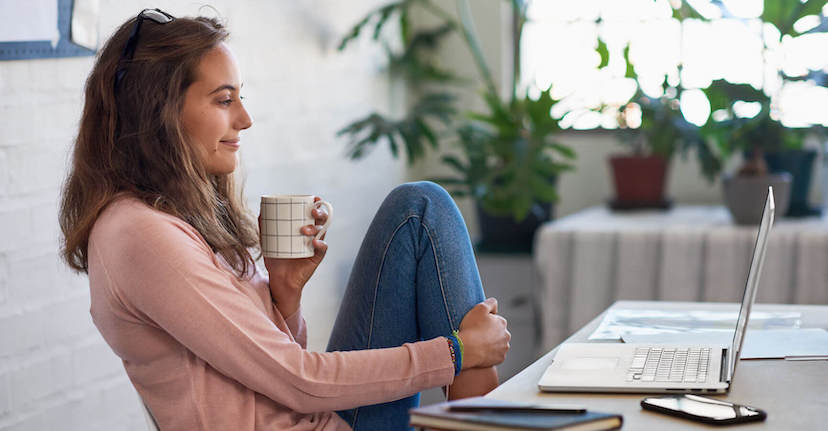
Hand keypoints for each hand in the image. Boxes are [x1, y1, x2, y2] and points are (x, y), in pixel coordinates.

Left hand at [260, 197, 328, 313]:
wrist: (279, 279)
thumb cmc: (276, 259)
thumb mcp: (268, 242)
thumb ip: (265, 228)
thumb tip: (260, 212)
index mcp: (304, 228)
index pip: (314, 213)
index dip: (317, 204)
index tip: (315, 198)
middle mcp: (312, 235)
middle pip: (322, 220)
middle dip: (320, 212)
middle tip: (311, 212)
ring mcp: (315, 246)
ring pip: (322, 232)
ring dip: (316, 228)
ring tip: (304, 230)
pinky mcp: (317, 257)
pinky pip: (323, 249)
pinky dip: (321, 244)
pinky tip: (315, 242)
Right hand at [457, 297, 509, 368]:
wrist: (467, 349)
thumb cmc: (471, 328)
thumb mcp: (479, 308)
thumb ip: (490, 302)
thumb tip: (495, 304)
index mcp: (502, 322)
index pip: (495, 320)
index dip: (485, 322)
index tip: (477, 325)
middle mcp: (506, 335)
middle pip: (498, 333)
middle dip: (490, 333)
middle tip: (477, 335)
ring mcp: (504, 348)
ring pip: (498, 344)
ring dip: (491, 344)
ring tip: (478, 344)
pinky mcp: (500, 359)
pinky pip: (495, 355)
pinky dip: (490, 354)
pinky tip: (481, 352)